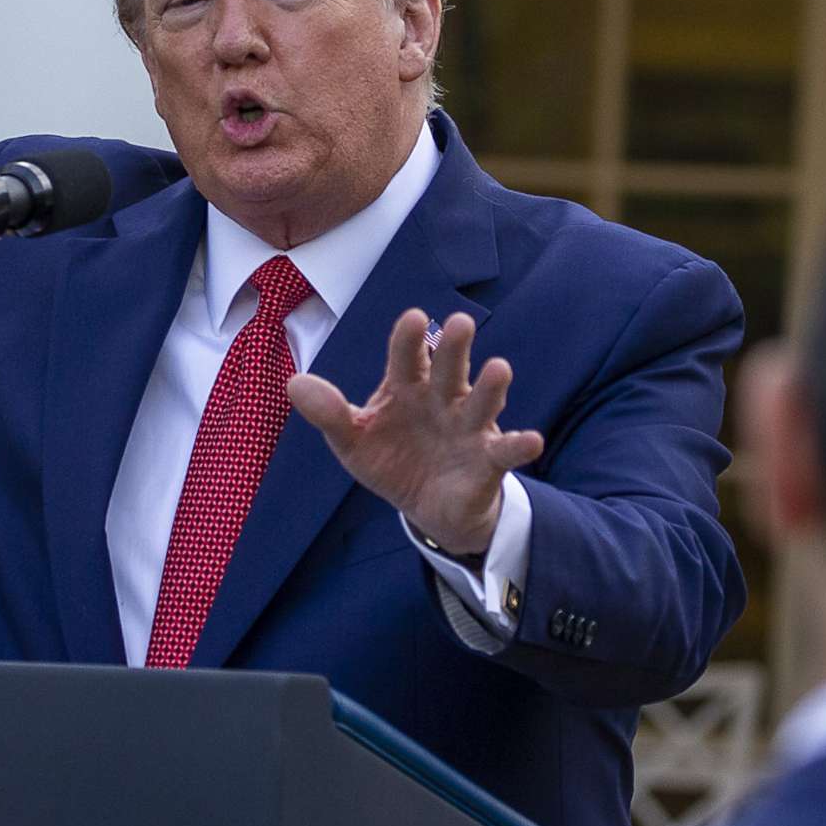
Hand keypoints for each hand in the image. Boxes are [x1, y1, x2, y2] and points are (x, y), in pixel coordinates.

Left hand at [288, 309, 545, 555]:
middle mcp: (442, 398)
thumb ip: (329, 413)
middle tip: (460, 323)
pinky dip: (519, 445)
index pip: (407, 357)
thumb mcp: (353, 441)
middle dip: (454, 348)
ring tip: (499, 368)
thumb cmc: (391, 459)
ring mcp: (468, 426)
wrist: (426, 506)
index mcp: (407, 388)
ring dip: (491, 387)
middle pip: (450, 368)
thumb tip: (294, 383)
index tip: (413, 318)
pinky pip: (506, 450)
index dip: (409, 339)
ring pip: (481, 401)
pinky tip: (531, 440)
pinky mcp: (488, 459)